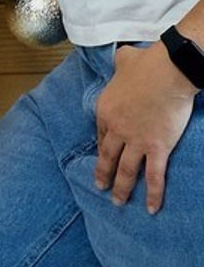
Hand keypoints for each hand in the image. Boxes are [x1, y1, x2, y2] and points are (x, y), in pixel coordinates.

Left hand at [94, 43, 196, 213]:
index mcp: (105, 109)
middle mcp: (116, 128)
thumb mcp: (124, 60)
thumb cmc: (146, 64)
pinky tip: (152, 208)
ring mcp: (136, 140)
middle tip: (100, 187)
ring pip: (126, 170)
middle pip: (108, 156)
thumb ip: (119, 63)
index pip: (101, 134)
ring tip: (118, 202)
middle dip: (103, 174)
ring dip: (122, 189)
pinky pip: (154, 176)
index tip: (102, 157)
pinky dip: (153, 194)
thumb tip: (123, 58)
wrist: (166, 72)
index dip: (102, 148)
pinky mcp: (157, 148)